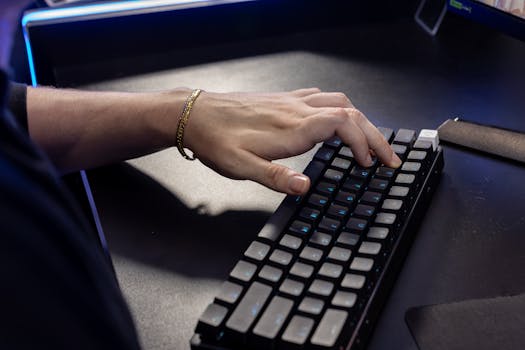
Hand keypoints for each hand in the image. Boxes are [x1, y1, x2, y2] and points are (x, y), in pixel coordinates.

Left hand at [184, 88, 400, 194]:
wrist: (195, 114)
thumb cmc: (216, 141)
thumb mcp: (241, 168)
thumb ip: (276, 177)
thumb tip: (307, 188)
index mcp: (292, 128)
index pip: (344, 125)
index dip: (364, 143)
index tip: (370, 164)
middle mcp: (296, 110)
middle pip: (350, 112)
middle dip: (375, 134)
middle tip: (388, 156)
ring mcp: (291, 102)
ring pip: (339, 102)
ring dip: (360, 121)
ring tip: (369, 141)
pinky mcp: (283, 100)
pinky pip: (321, 97)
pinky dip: (340, 110)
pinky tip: (336, 121)